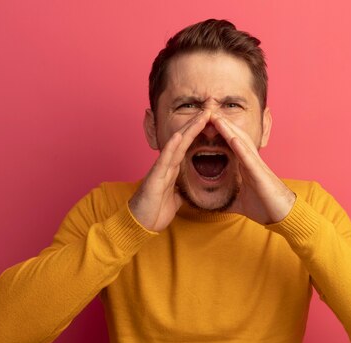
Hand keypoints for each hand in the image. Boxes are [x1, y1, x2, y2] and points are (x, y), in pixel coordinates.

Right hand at [129, 110, 210, 231]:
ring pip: (176, 145)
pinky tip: (180, 136)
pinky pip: (164, 160)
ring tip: (201, 115)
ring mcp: (159, 170)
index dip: (198, 133)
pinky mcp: (155, 178)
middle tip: (210, 108)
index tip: (211, 120)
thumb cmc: (154, 213)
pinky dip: (172, 147)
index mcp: (171, 170)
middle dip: (196, 124)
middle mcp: (165, 166)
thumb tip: (187, 190)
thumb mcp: (174, 200)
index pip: (187, 146)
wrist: (139, 225)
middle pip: (183, 140)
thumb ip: (179, 192)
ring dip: (189, 130)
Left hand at [211, 112, 295, 224]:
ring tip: (216, 117)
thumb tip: (209, 203)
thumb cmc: (264, 207)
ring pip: (242, 142)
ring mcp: (257, 166)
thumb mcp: (238, 202)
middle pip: (235, 137)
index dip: (219, 133)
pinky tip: (231, 137)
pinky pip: (249, 158)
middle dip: (222, 124)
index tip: (204, 124)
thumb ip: (225, 199)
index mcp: (245, 166)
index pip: (230, 145)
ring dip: (229, 129)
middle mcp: (251, 162)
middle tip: (207, 111)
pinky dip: (240, 147)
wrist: (283, 215)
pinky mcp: (261, 175)